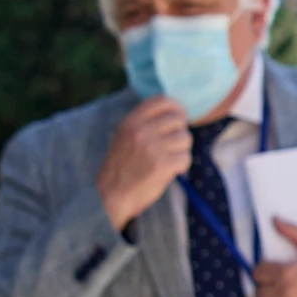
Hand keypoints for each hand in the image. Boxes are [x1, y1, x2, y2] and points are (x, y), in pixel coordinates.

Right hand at [98, 98, 192, 230]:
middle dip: (180, 132)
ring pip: (185, 139)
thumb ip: (143, 123)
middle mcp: (141, 131)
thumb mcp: (123, 136)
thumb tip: (174, 113)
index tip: (178, 118)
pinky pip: (185, 158)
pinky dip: (182, 166)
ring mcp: (152, 147)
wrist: (110, 195)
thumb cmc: (121, 167)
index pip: (162, 101)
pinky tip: (171, 170)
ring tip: (170, 159)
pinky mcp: (162, 165)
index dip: (176, 108)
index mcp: (131, 121)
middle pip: (178, 120)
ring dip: (182, 150)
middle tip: (173, 145)